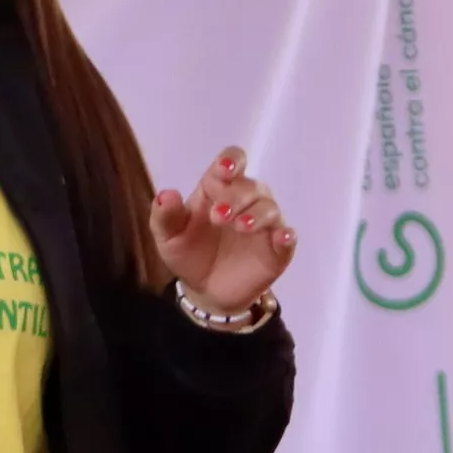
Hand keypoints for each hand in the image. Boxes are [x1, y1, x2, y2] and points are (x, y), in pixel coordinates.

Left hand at [150, 147, 299, 309]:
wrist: (204, 290)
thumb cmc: (189, 254)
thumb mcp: (168, 237)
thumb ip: (165, 216)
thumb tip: (166, 194)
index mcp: (219, 189)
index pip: (232, 162)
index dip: (231, 161)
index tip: (224, 171)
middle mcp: (246, 201)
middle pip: (251, 186)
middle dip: (236, 197)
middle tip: (217, 217)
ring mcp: (264, 225)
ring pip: (269, 208)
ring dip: (256, 214)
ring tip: (240, 227)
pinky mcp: (277, 249)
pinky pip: (288, 237)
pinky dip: (286, 236)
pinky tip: (281, 238)